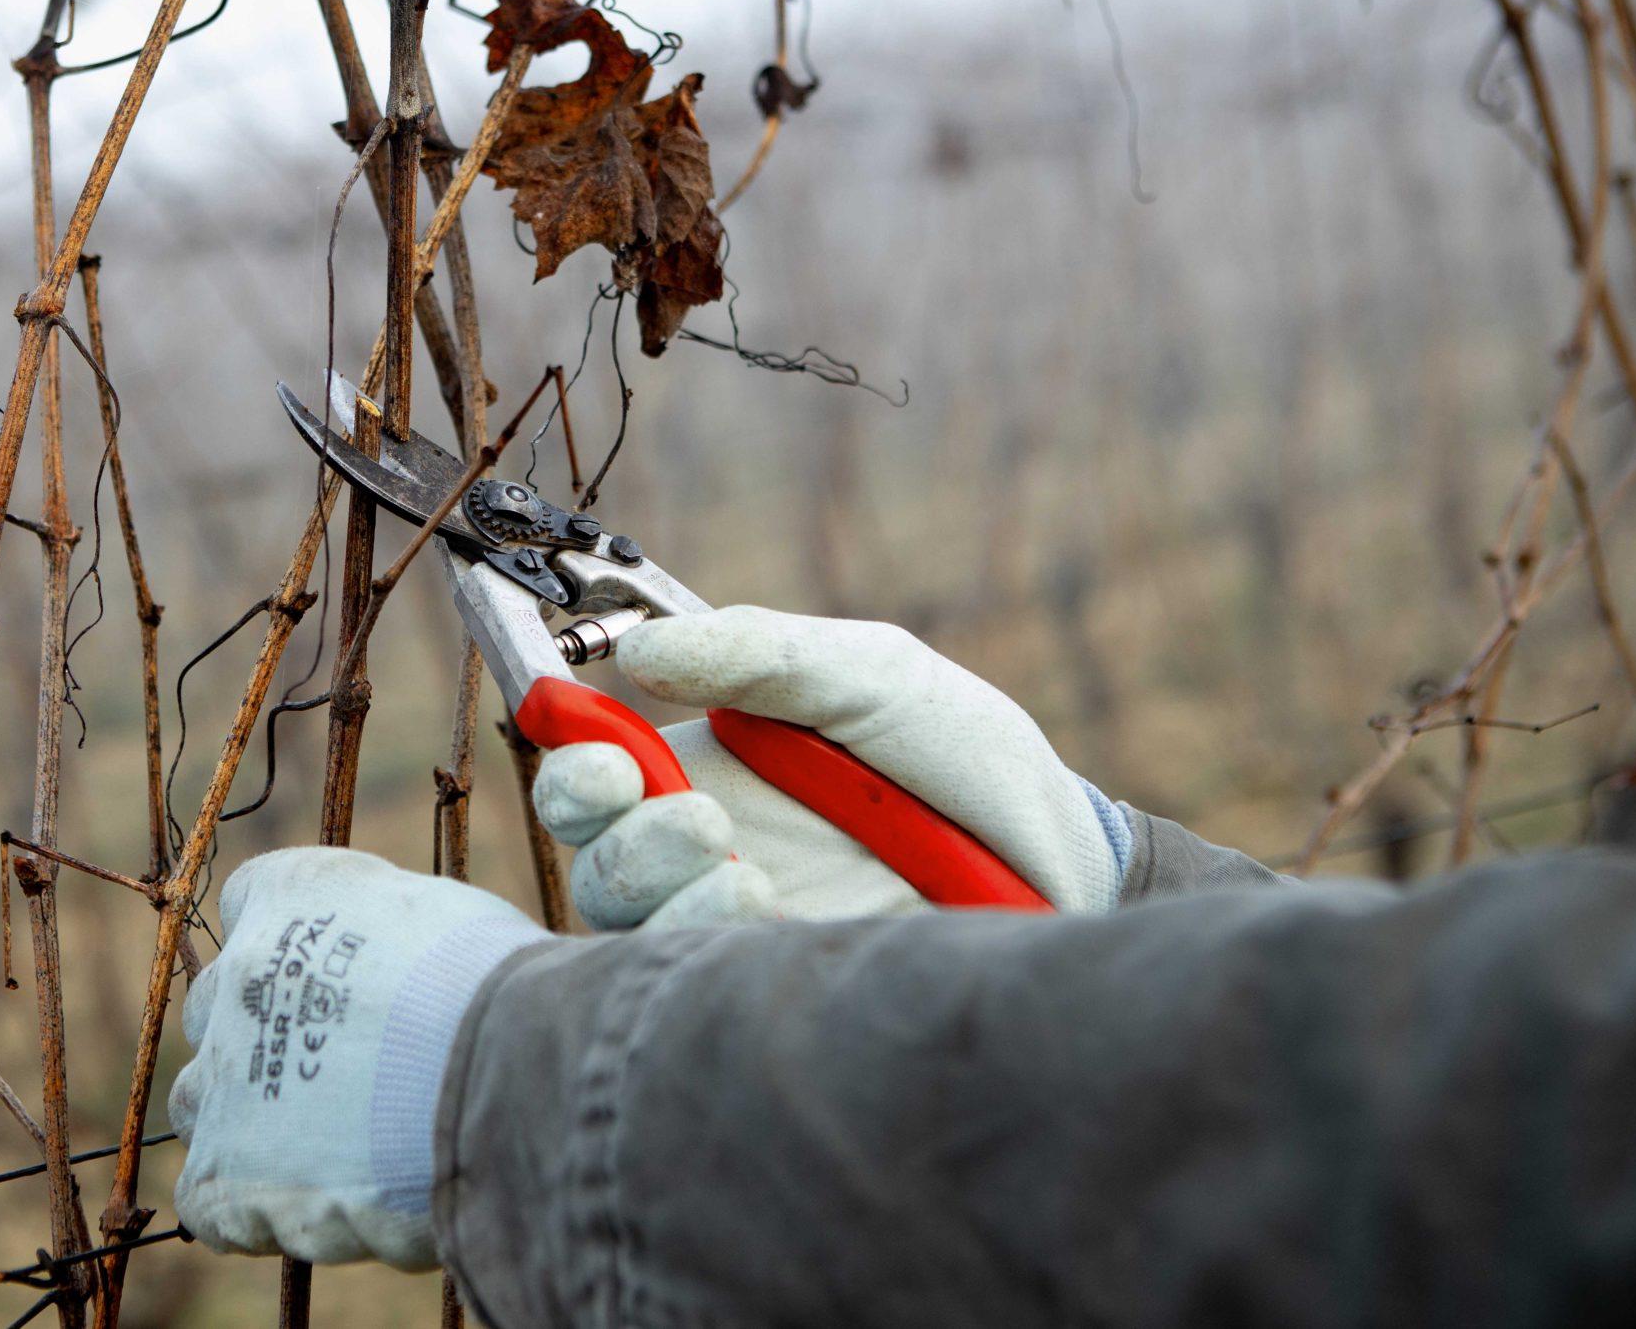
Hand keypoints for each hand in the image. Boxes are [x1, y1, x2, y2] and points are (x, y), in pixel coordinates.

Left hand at [167, 848, 546, 1269]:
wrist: (497, 1069)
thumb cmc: (495, 987)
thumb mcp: (439, 917)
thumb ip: (385, 939)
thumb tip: (397, 977)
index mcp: (288, 896)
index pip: (252, 900)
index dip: (294, 951)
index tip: (337, 981)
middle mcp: (236, 979)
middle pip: (218, 1005)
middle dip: (264, 1036)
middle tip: (342, 1071)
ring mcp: (222, 1079)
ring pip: (197, 1101)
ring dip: (245, 1122)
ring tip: (326, 1150)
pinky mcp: (225, 1175)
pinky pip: (206, 1201)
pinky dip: (248, 1212)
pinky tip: (314, 1211)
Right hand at [533, 605, 1131, 926]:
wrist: (1062, 858)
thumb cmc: (963, 757)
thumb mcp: (869, 676)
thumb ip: (759, 654)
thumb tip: (640, 649)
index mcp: (708, 768)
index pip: (593, 775)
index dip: (573, 766)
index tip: (609, 756)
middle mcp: (706, 852)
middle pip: (591, 861)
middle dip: (614, 837)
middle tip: (697, 816)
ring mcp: (740, 927)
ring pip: (631, 928)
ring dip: (664, 891)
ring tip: (741, 865)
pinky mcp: (779, 986)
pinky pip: (699, 981)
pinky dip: (712, 941)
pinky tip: (767, 910)